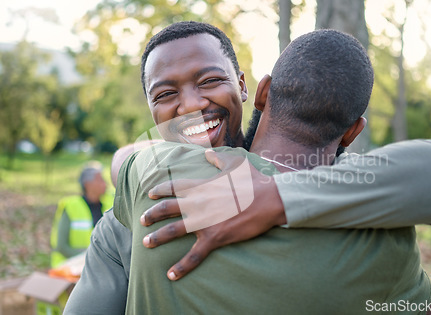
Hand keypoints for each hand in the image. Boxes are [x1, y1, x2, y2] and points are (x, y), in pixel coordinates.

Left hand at [141, 149, 286, 280]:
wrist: (270, 199)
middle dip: (151, 214)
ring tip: (145, 243)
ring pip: (173, 231)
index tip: (150, 193)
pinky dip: (181, 267)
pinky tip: (170, 275)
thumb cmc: (254, 181)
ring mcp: (204, 221)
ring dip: (156, 238)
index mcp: (202, 186)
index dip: (159, 190)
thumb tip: (207, 154)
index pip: (173, 186)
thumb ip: (218, 158)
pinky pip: (194, 255)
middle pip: (166, 208)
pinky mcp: (215, 237)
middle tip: (142, 219)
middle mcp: (197, 203)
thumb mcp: (235, 163)